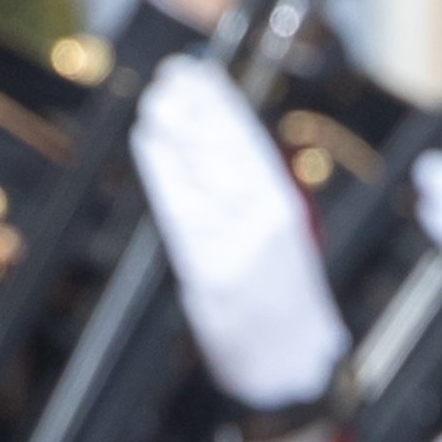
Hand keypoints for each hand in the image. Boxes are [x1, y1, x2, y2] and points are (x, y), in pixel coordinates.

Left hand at [133, 57, 346, 412]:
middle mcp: (262, 224)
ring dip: (173, 131)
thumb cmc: (282, 304)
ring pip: (197, 173)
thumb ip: (251, 197)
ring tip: (156, 101)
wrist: (292, 367)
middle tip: (171, 76)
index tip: (200, 74)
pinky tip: (149, 142)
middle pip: (222, 151)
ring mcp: (234, 247)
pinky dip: (162, 171)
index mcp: (285, 212)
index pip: (250, 144)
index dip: (222, 105)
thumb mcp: (281, 242)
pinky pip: (179, 210)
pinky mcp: (209, 272)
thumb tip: (209, 141)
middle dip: (195, 108)